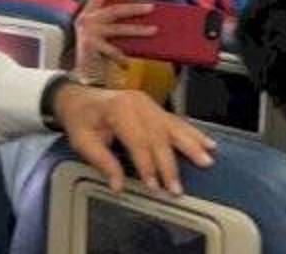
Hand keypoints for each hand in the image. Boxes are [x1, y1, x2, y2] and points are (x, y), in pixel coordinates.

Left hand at [54, 85, 215, 194]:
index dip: (147, 165)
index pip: (138, 141)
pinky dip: (193, 133)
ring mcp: (148, 104)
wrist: (77, 98)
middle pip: (159, 137)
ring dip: (191, 146)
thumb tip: (117, 185)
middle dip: (169, 165)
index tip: (154, 186)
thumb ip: (102, 162)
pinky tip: (207, 143)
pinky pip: (176, 121)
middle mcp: (137, 104)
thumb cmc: (80, 118)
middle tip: (176, 187)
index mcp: (118, 109)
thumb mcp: (82, 141)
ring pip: (173, 127)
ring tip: (205, 161)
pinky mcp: (154, 107)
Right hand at [71, 0, 155, 78]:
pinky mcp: (90, 46)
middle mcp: (85, 20)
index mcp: (87, 13)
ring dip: (138, 29)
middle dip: (134, 8)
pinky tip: (127, 65)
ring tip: (153, 30)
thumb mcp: (103, 34)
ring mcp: (87, 33)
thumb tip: (144, 18)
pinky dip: (122, 59)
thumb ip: (114, 24)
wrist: (83, 74)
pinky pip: (113, 51)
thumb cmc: (98, 53)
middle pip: (114, 9)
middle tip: (151, 8)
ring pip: (118, 28)